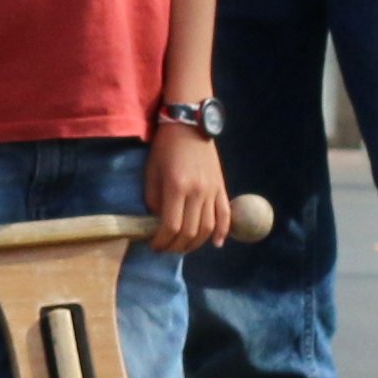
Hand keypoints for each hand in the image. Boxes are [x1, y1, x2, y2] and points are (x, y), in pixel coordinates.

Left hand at [148, 119, 231, 257]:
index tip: (154, 246)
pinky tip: (217, 244)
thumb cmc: (164, 149)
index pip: (171, 226)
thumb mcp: (151, 173)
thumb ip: (155, 200)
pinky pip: (226, 215)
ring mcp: (213, 191)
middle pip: (191, 231)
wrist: (190, 127)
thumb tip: (158, 222)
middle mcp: (197, 192)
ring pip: (209, 228)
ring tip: (183, 247)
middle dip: (177, 246)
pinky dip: (223, 232)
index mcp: (177, 188)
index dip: (162, 241)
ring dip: (196, 243)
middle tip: (166, 250)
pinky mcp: (222, 188)